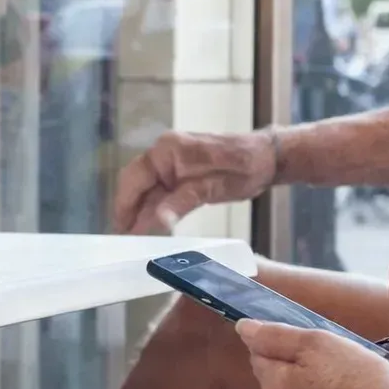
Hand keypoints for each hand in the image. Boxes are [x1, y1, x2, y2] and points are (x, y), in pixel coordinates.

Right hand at [113, 130, 275, 233]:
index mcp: (167, 149)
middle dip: (128, 210)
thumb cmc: (246, 167)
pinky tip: (150, 225)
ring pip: (145, 189)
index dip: (124, 205)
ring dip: (139, 212)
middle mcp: (162, 151)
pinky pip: (158, 190)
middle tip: (123, 238)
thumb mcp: (215, 187)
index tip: (120, 230)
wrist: (268, 157)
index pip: (134, 178)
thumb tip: (156, 222)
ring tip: (133, 237)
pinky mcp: (177, 171)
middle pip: (134, 183)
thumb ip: (182, 202)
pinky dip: (154, 208)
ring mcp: (169, 160)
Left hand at [237, 319, 388, 388]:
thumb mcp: (317, 344)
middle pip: (276, 379)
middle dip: (293, 368)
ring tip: (340, 384)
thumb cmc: (358, 381)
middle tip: (330, 362)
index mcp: (272, 387)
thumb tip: (242, 328)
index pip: (259, 355)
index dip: (281, 344)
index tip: (308, 345)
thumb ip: (275, 337)